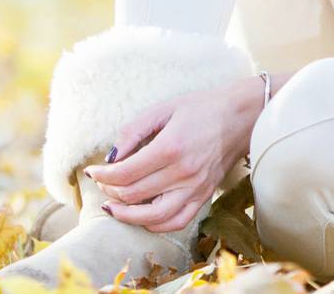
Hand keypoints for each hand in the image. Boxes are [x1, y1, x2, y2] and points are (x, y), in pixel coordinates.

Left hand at [82, 76, 263, 232]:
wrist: (241, 116)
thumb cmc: (201, 108)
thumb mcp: (163, 109)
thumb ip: (133, 131)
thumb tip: (111, 157)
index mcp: (170, 148)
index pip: (124, 174)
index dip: (101, 176)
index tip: (92, 170)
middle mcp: (183, 172)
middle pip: (133, 195)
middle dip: (110, 191)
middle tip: (103, 182)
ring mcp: (195, 188)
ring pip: (152, 217)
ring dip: (126, 215)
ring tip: (114, 206)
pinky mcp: (204, 196)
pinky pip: (176, 222)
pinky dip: (155, 225)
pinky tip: (142, 215)